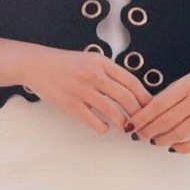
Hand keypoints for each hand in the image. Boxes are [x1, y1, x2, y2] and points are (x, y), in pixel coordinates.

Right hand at [17, 44, 148, 134]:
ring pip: (112, 111)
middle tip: (143, 123)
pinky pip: (92, 120)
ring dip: (123, 123)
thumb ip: (109, 73)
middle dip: (138, 113)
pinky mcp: (70, 103)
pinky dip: (102, 127)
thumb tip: (130, 91)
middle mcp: (94, 75)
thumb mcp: (91, 60)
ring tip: (127, 128)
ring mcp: (82, 90)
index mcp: (102, 62)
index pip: (132, 82)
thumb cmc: (65, 64)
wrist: (37, 64)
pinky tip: (105, 129)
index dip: (145, 97)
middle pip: (126, 98)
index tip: (152, 108)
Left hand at [130, 55, 189, 152]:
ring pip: (179, 133)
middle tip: (138, 135)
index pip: (158, 104)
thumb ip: (172, 93)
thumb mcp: (189, 77)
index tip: (130, 124)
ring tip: (153, 140)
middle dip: (148, 130)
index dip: (141, 117)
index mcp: (187, 84)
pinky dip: (182, 148)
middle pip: (166, 120)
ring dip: (162, 140)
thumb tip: (147, 110)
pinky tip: (172, 147)